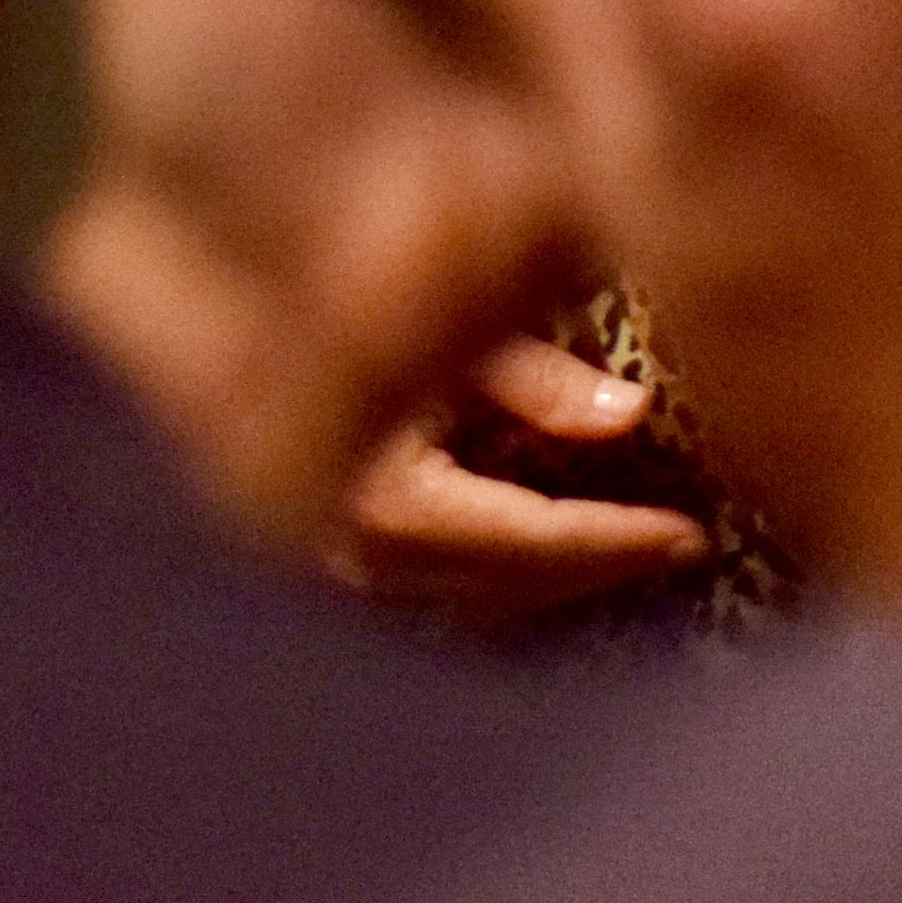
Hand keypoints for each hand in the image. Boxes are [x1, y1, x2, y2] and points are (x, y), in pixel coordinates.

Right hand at [331, 337, 711, 621]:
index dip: (614, 542)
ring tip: (639, 546)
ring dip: (557, 577)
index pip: (527, 540)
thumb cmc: (340, 308)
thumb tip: (629, 413)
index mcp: (383, 503)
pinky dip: (508, 571)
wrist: (209, 316)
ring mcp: (338, 567)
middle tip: (685, 544)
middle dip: (599, 566)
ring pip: (474, 594)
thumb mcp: (449, 333)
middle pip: (506, 582)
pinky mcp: (333, 556)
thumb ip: (536, 381)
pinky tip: (559, 546)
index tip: (692, 534)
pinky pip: (439, 584)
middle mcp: (355, 555)